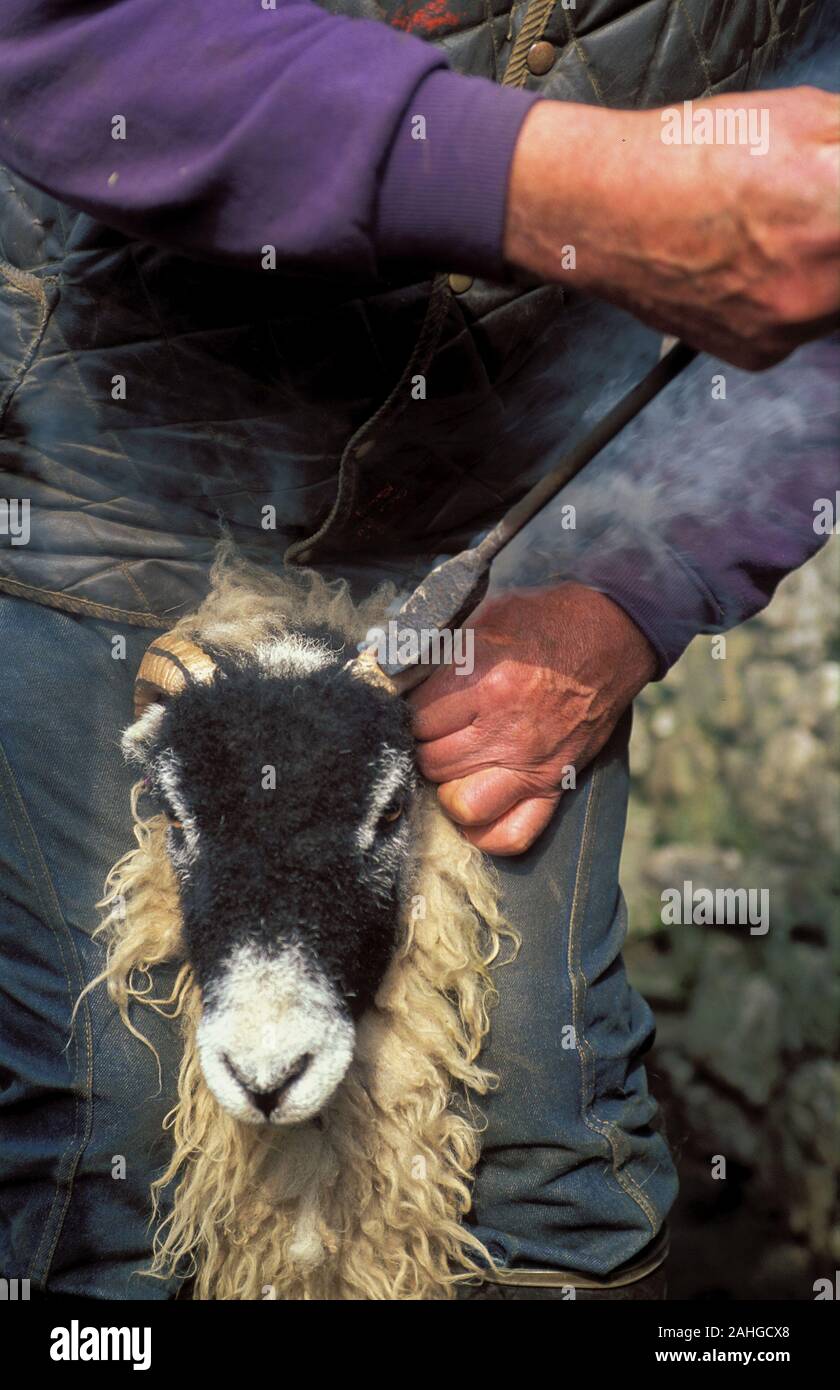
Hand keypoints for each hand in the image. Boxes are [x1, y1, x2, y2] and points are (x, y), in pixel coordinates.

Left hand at [408, 584, 655, 855]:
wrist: (611, 635)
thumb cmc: (544, 623)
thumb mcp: (484, 620)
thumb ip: (436, 652)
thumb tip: (387, 668)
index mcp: (485, 682)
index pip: (417, 720)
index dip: (406, 714)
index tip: (412, 708)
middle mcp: (507, 730)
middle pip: (433, 763)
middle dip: (423, 748)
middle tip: (432, 734)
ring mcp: (532, 763)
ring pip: (462, 805)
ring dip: (447, 789)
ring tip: (452, 766)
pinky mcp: (555, 783)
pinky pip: (513, 834)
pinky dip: (486, 831)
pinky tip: (475, 809)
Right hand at [505, 86, 839, 369]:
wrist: (608, 213)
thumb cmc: (688, 160)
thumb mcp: (800, 116)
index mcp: (838, 219)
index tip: (830, 193)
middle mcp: (820, 287)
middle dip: (834, 236)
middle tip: (805, 213)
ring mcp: (788, 328)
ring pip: (835, 299)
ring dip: (823, 269)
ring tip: (775, 234)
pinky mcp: (759, 353)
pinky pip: (798, 326)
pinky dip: (785, 298)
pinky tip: (751, 266)